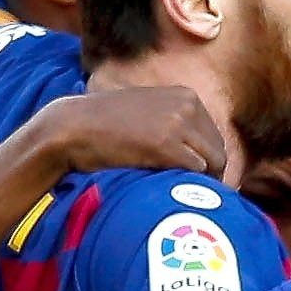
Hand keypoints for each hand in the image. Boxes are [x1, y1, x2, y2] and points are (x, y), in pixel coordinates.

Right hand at [32, 84, 224, 181]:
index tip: (197, 179)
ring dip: (201, 182)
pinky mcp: (166, 144)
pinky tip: (173, 189)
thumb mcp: (149, 111)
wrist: (73, 127)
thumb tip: (203, 156)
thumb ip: (176, 123)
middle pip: (218, 151)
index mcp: (186, 96)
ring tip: (183, 194)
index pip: (215, 136)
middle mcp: (187, 105)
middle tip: (193, 193)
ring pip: (213, 163)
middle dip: (210, 174)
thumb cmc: (107, 125)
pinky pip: (196, 171)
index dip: (208, 161)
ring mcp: (177, 123)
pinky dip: (188, 183)